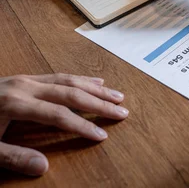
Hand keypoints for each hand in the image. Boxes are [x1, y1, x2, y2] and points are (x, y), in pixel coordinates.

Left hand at [0, 74, 127, 175]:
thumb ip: (12, 157)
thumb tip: (43, 166)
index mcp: (15, 103)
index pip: (59, 115)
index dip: (82, 126)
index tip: (103, 135)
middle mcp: (24, 86)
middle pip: (70, 92)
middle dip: (99, 102)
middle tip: (123, 111)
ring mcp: (25, 79)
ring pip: (68, 79)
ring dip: (95, 87)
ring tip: (117, 95)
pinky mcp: (24, 78)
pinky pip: (58, 75)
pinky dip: (80, 79)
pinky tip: (94, 82)